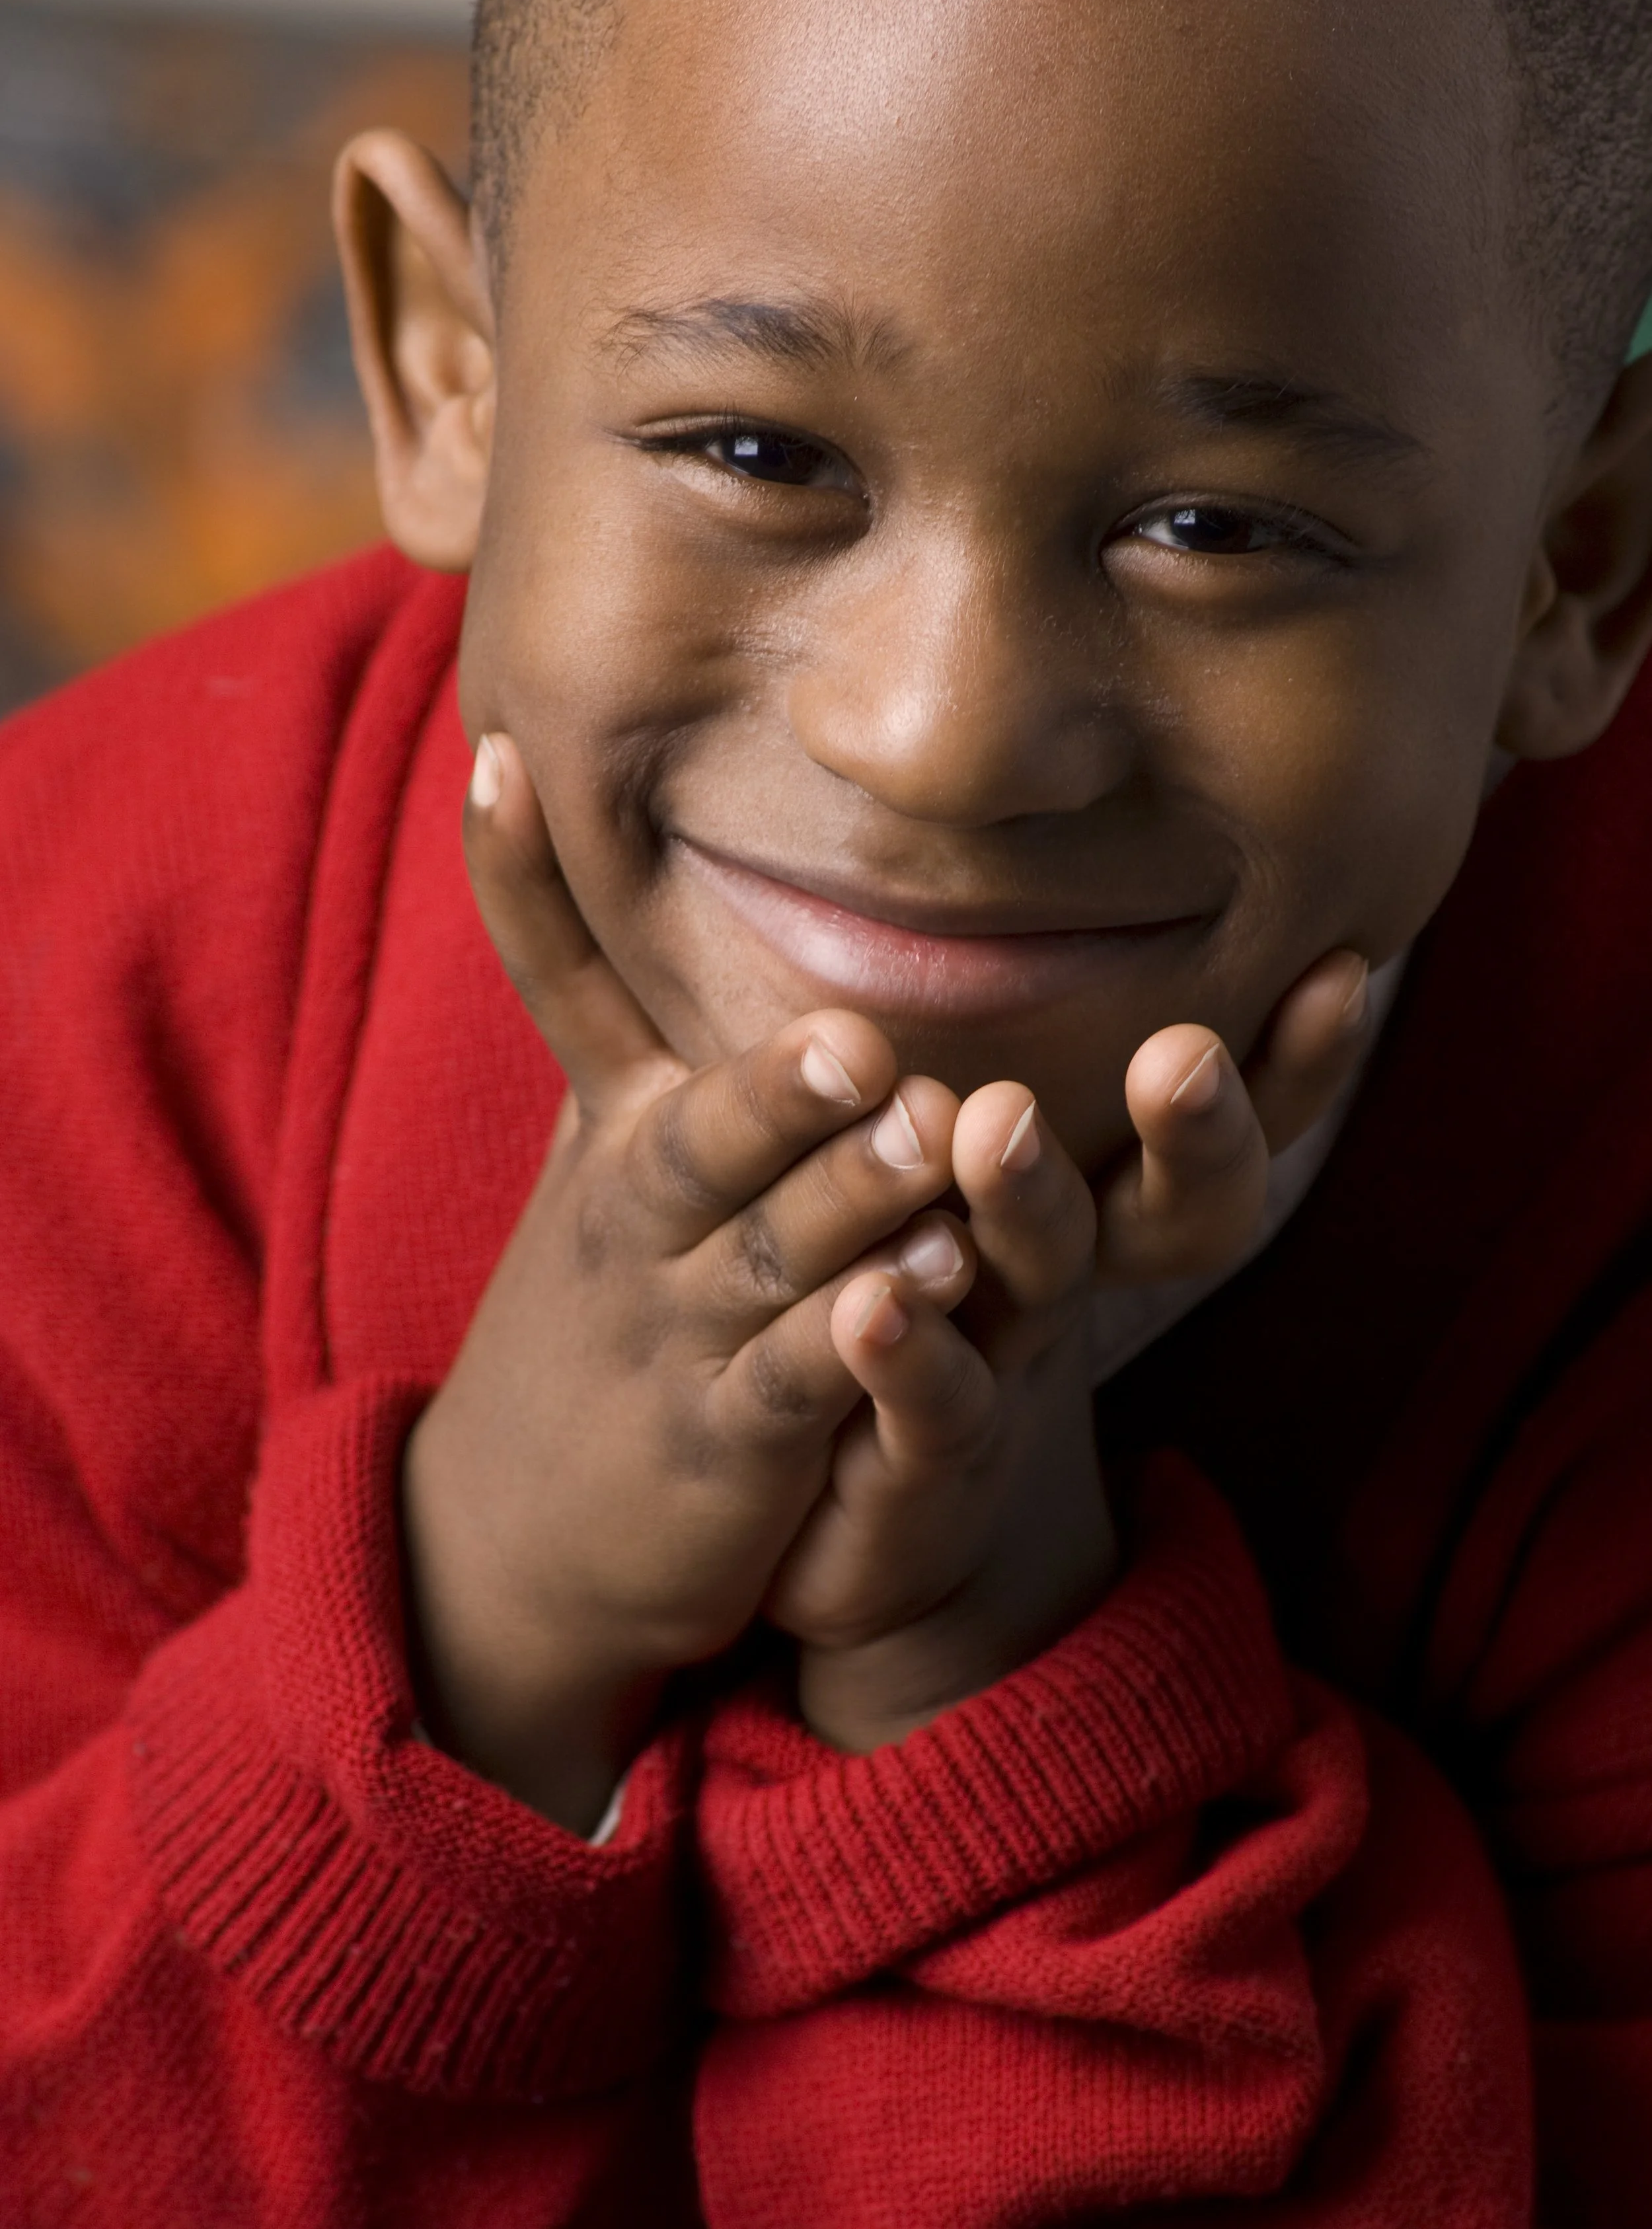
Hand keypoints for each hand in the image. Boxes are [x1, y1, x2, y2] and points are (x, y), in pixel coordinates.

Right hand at [400, 733, 980, 1831]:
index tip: (497, 755)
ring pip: (770, 1253)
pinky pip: (803, 1382)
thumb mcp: (608, 1175)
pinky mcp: (731, 1444)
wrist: (516, 1546)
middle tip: (850, 1031)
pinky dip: (864, 1340)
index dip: (516, 882)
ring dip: (848, 1195)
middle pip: (698, 1136)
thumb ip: (641, 1048)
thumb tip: (631, 869)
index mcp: (619, 1137)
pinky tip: (932, 1292)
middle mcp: (639, 1220)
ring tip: (927, 1137)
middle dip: (770, 1084)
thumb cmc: (609, 1323)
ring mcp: (682, 1333)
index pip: (557, 988)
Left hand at [774, 954, 1370, 1752]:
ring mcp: (1007, 1364)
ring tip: (997, 1120)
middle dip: (1194, 1130)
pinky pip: (932, 1397)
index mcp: (1103, 1199)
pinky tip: (872, 1297)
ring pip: (1042, 1284)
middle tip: (1180, 1052)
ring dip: (1029, 1204)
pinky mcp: (926, 1450)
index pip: (1231, 1127)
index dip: (1296, 1067)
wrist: (879, 1529)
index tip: (1341, 972)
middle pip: (1178, 1210)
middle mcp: (1076, 1278)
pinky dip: (910, 1348)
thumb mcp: (965, 1162)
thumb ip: (992, 1046)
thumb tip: (1019, 805)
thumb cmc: (924, 1298)